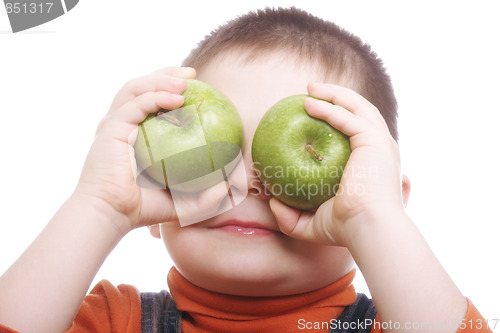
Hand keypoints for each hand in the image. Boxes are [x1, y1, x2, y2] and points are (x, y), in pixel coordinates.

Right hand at [74, 67, 195, 233]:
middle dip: (166, 74)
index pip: (152, 102)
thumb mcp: (182, 202)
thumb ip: (205, 196)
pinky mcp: (111, 128)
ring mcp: (115, 124)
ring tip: (186, 79)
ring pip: (136, 88)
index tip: (199, 87)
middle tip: (193, 74)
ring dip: (161, 79)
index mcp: (136, 134)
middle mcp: (124, 124)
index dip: (172, 89)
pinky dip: (155, 96)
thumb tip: (229, 186)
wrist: (112, 214)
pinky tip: (177, 98)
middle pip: (142, 87)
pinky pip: (135, 105)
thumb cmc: (142, 208)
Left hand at [270, 82, 408, 246]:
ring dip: (334, 94)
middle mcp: (380, 149)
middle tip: (312, 91)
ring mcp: (380, 143)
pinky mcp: (373, 141)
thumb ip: (292, 217)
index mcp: (372, 163)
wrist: (368, 229)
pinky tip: (308, 104)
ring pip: (358, 107)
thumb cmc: (347, 229)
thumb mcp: (314, 223)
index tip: (315, 111)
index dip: (340, 117)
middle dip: (338, 97)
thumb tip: (272, 204)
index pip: (358, 131)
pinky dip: (328, 108)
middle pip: (361, 112)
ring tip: (310, 88)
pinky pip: (347, 117)